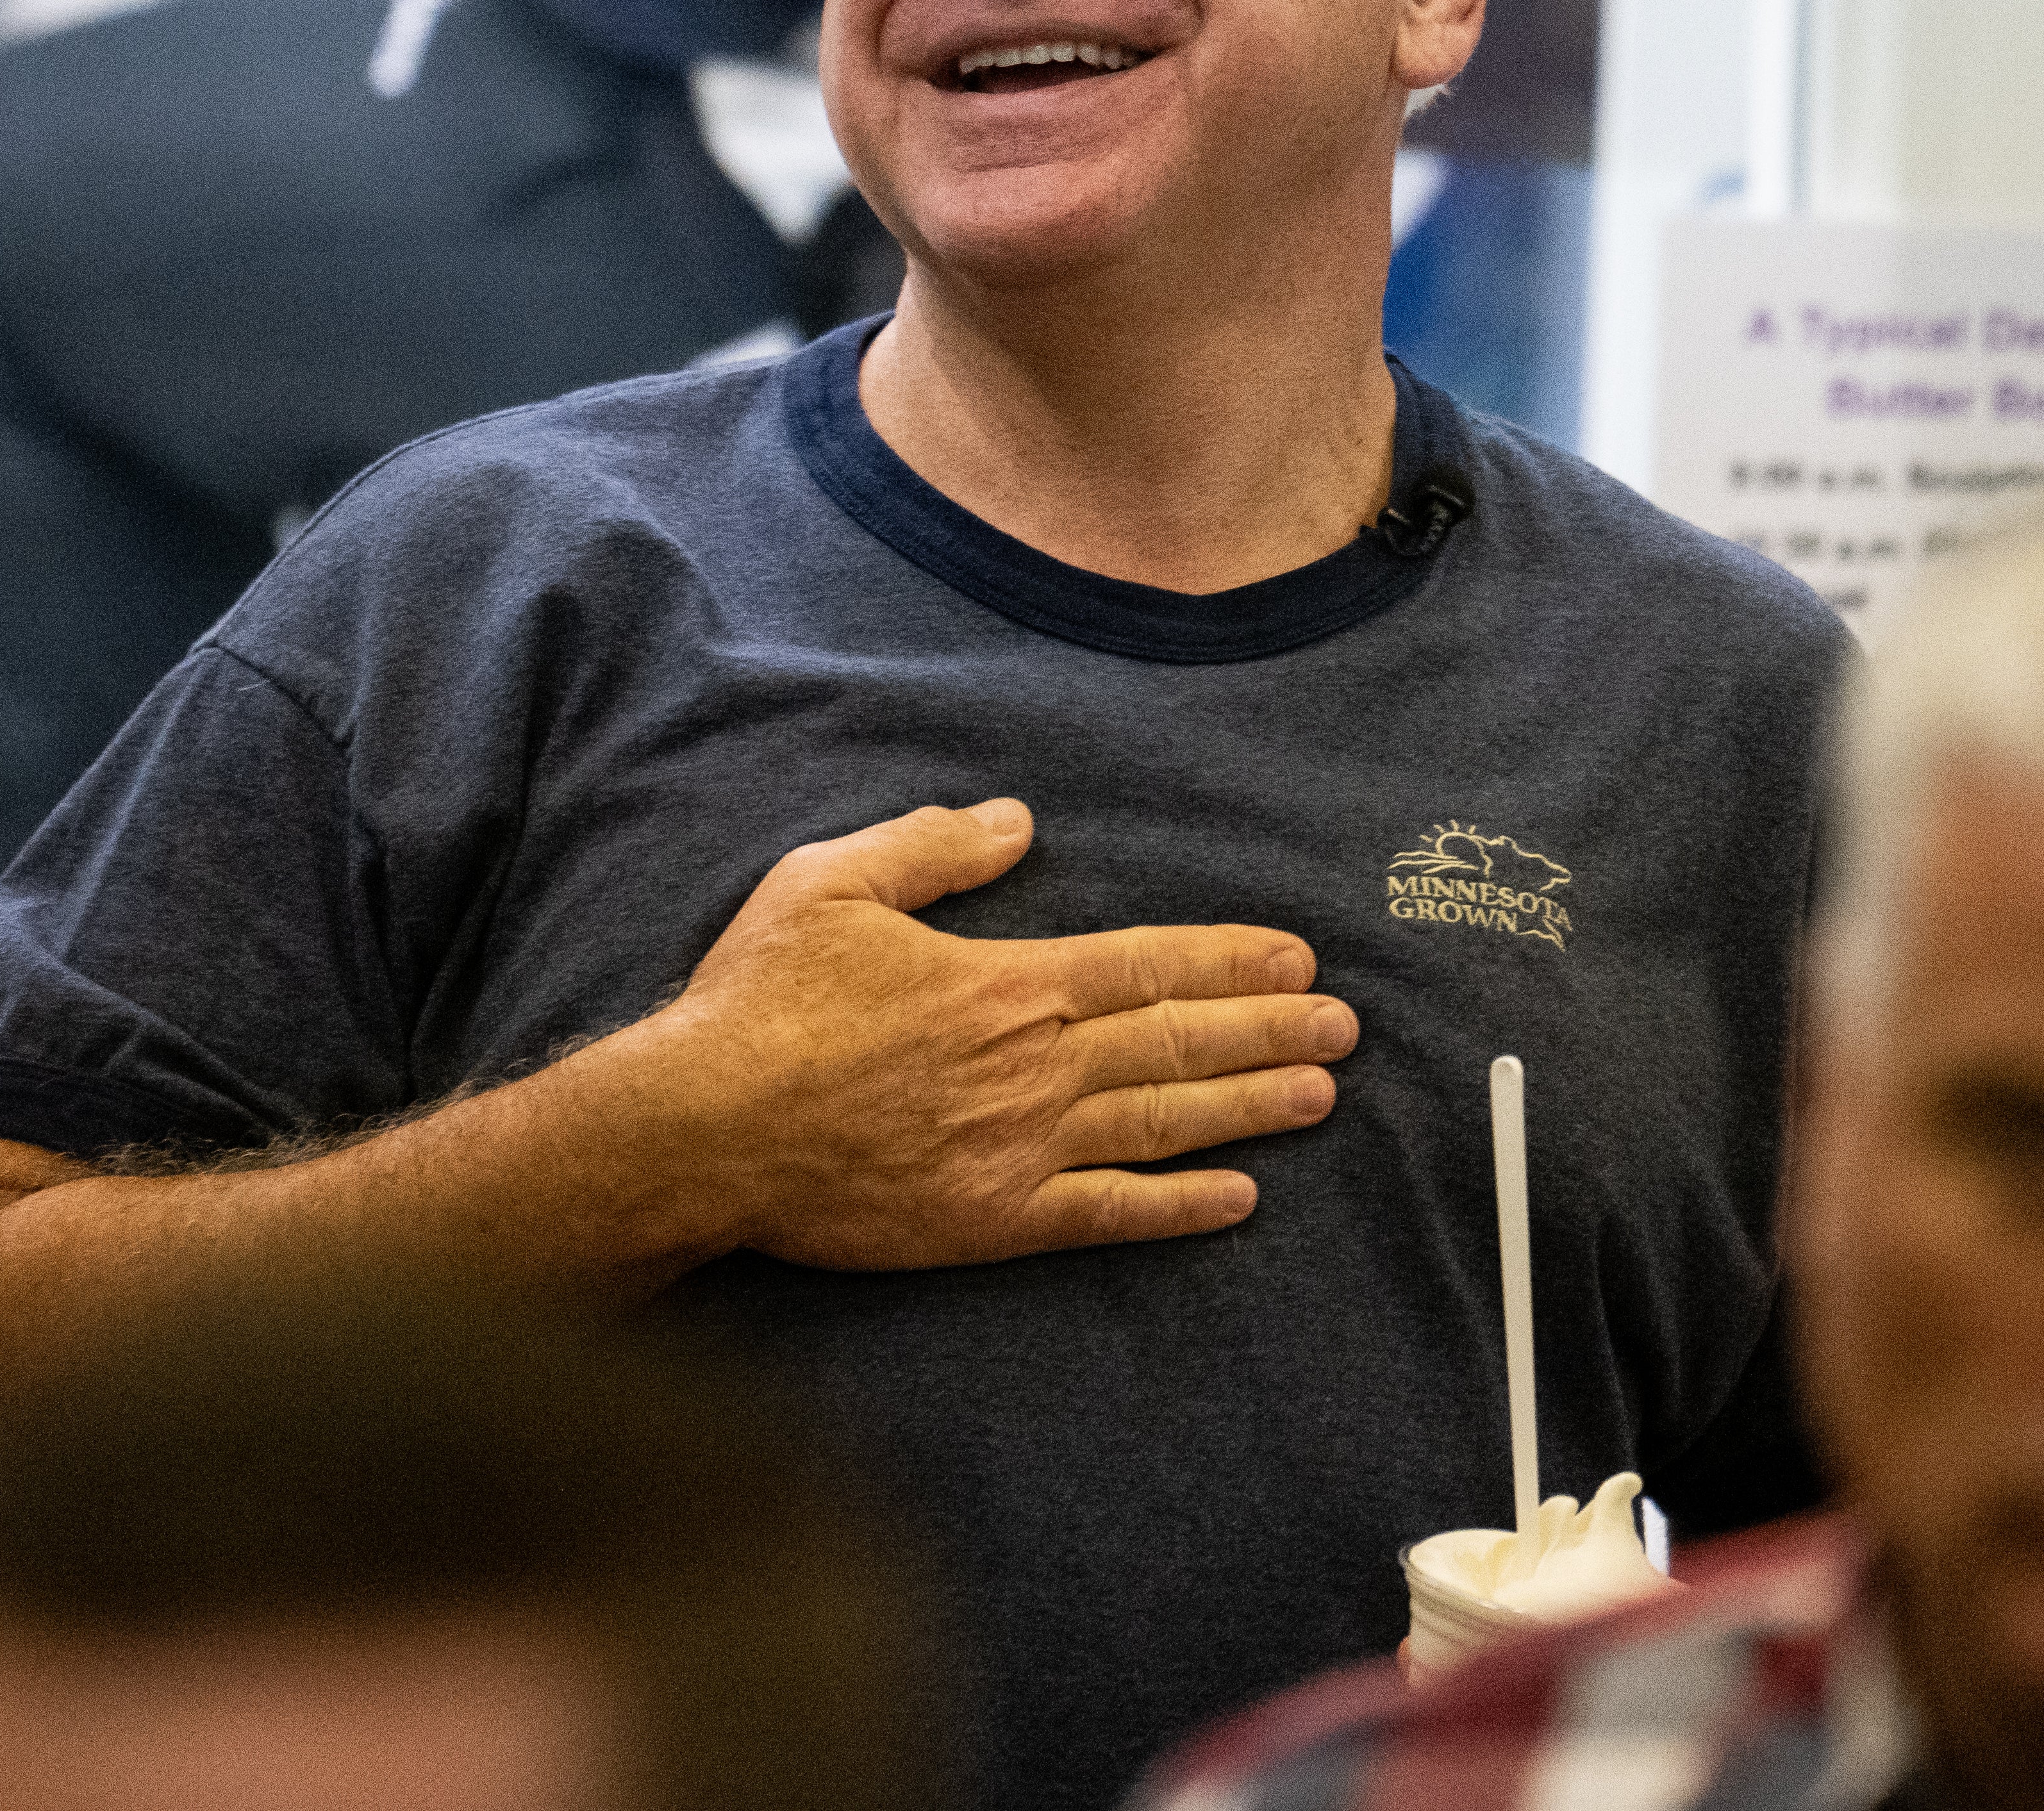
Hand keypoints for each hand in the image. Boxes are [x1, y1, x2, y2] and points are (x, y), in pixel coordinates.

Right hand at [627, 799, 1356, 1269]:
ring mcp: (1020, 1148)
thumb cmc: (759, 1004)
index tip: (1296, 960)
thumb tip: (1015, 824)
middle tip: (1344, 1027)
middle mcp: (1033, 1066)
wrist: (699, 1131)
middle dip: (1270, 1031)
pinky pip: (1109, 1212)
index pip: (1147, 966)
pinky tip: (1239, 1198)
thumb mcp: (831, 885)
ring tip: (1320, 1095)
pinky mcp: (993, 1219)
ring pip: (1163, 1124)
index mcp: (1005, 983)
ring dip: (1250, 1108)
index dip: (1230, 962)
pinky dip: (1180, 1206)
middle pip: (1177, 1043)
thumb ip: (931, 848)